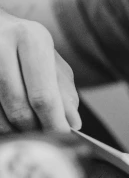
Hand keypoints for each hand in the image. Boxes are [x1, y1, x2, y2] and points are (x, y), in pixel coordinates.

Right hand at [0, 9, 80, 131]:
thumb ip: (64, 89)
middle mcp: (1, 46)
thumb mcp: (50, 57)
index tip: (64, 138)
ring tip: (28, 128)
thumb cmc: (23, 44)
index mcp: (30, 39)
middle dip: (35, 130)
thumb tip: (73, 122)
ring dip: (16, 131)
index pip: (44, 96)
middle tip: (46, 137)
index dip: (54, 124)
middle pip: (20, 109)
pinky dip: (3, 125)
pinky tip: (11, 121)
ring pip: (0, 117)